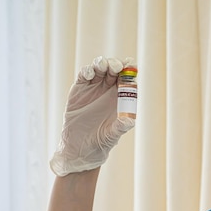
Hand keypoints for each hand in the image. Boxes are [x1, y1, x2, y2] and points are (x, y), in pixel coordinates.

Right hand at [50, 56, 135, 175]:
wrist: (79, 147)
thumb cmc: (101, 141)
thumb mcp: (112, 136)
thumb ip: (120, 127)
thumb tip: (130, 121)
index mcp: (121, 97)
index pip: (128, 78)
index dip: (130, 69)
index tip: (131, 64)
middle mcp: (108, 89)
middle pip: (114, 69)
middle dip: (116, 64)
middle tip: (116, 67)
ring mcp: (93, 87)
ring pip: (99, 68)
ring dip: (102, 63)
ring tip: (103, 66)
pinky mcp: (79, 89)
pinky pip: (83, 75)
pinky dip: (86, 71)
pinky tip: (89, 74)